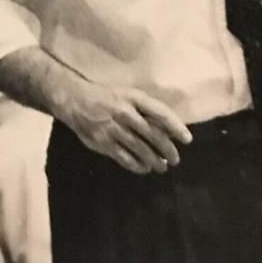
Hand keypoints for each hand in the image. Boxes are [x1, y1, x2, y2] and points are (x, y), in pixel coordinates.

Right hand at [57, 81, 192, 173]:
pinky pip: (125, 158)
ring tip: (162, 167)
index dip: (177, 128)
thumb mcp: (127, 94)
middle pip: (154, 135)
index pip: (161, 114)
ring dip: (155, 161)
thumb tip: (166, 127)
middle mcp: (126, 113)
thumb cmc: (106, 96)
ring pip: (141, 149)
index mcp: (134, 98)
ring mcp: (114, 129)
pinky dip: (137, 165)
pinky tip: (144, 168)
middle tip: (175, 159)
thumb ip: (144, 108)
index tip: (187, 140)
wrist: (74, 99)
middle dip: (168, 150)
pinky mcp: (103, 142)